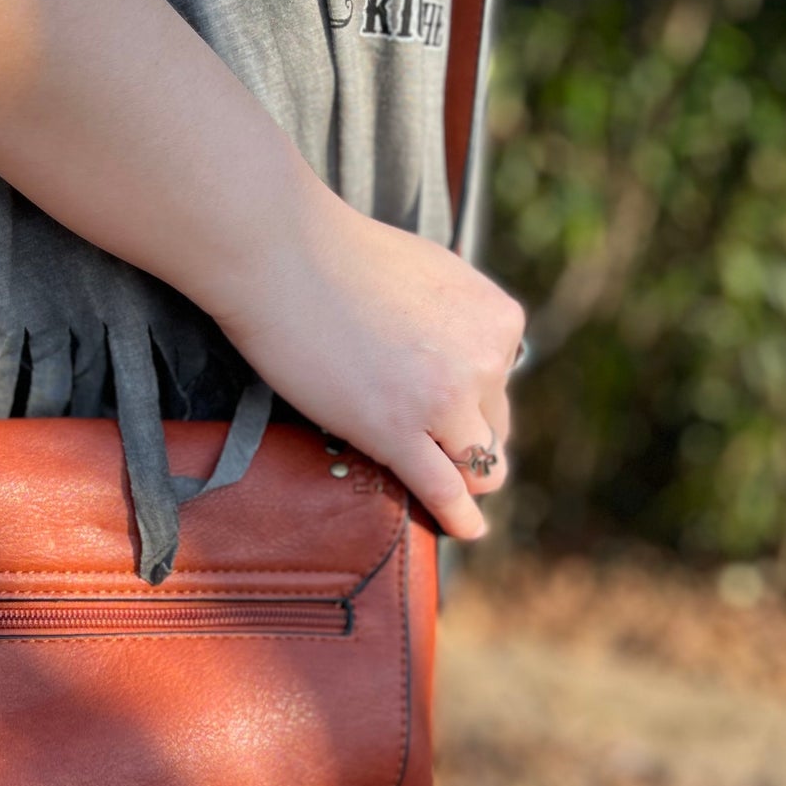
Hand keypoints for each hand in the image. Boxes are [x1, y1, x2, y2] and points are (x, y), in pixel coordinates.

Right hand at [211, 188, 525, 539]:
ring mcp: (443, 400)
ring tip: (458, 499)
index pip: (501, 380)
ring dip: (466, 480)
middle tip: (429, 441)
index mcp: (497, 319)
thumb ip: (456, 317)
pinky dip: (458, 517)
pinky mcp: (398, 433)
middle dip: (464, 436)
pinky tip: (466, 530)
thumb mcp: (433, 274)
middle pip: (493, 426)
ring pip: (478, 465)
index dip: (469, 395)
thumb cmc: (340, 256)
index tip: (438, 400)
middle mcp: (484, 360)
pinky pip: (443, 490)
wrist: (285, 256)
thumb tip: (459, 349)